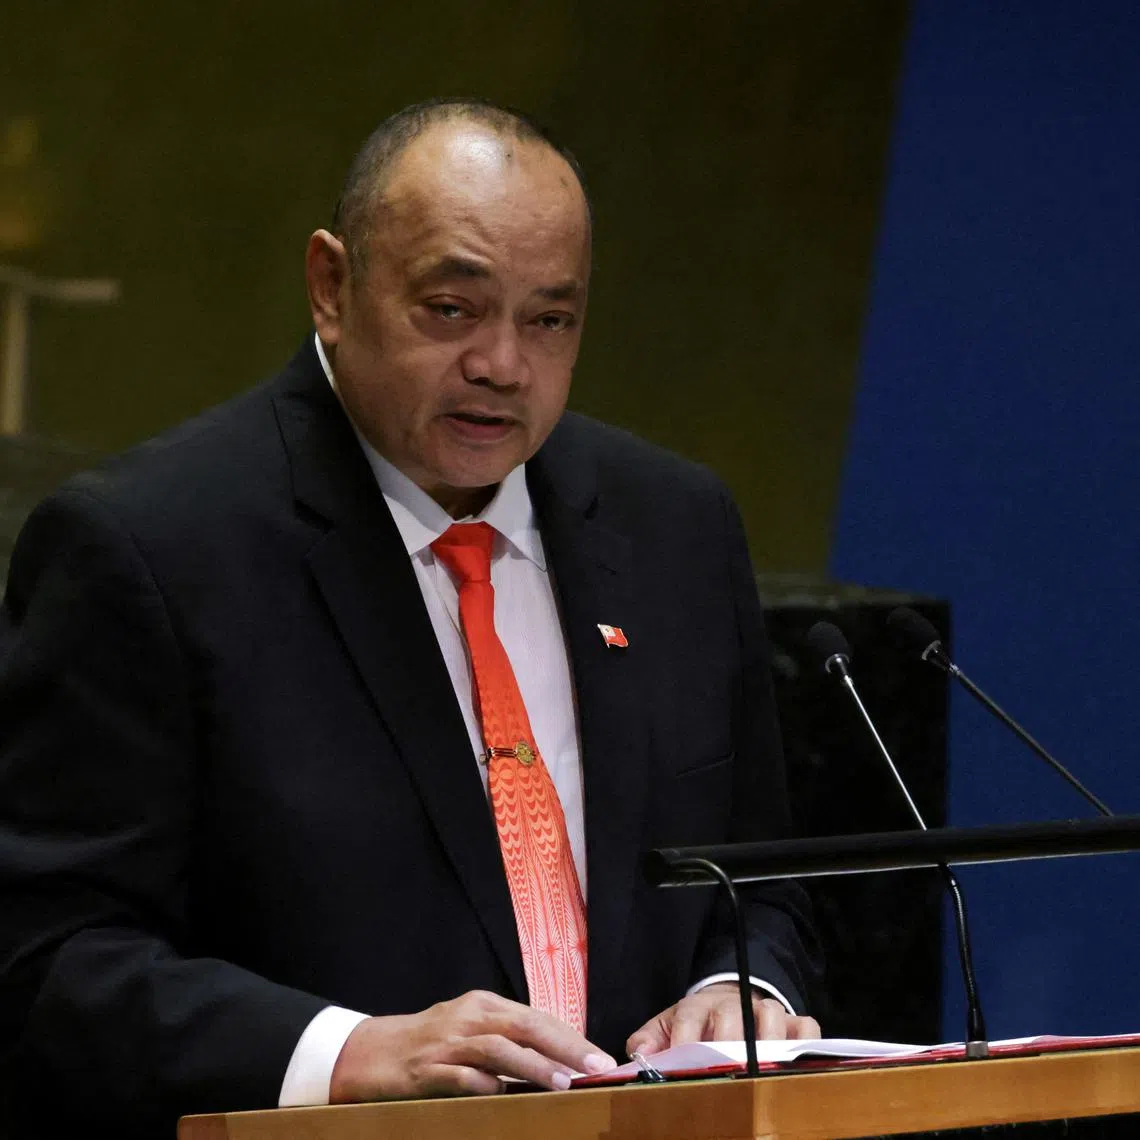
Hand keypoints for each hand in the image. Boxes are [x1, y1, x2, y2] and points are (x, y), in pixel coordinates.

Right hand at [329, 990, 616, 1101]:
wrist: (369, 1052)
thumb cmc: (429, 1043)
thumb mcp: (470, 1031)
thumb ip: (507, 1041)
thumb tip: (557, 1059)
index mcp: (484, 1005)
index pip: (537, 1017)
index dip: (571, 1036)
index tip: (600, 1057)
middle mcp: (469, 1017)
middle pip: (525, 1026)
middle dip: (565, 1046)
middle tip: (597, 1065)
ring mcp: (447, 1043)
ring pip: (498, 1049)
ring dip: (534, 1065)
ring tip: (564, 1082)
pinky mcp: (426, 1070)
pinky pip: (459, 1077)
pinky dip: (483, 1084)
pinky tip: (503, 1095)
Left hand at [626, 982, 820, 1055]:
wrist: (729, 1001)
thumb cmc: (698, 1023)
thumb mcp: (668, 1026)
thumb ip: (650, 1039)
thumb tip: (640, 1053)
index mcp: (698, 1006)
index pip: (689, 1017)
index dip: (685, 1040)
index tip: (681, 1062)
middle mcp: (733, 1004)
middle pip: (730, 1015)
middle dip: (725, 1044)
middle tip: (723, 1073)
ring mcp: (766, 1011)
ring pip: (771, 1016)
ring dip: (766, 1042)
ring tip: (760, 1072)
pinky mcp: (794, 1022)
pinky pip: (807, 1027)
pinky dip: (806, 1042)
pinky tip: (795, 1063)